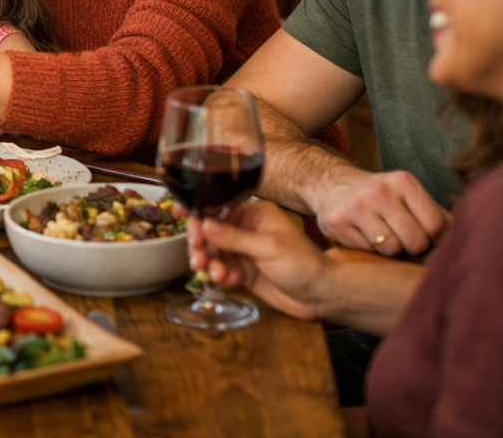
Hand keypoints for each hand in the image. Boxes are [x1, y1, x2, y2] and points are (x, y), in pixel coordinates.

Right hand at [188, 200, 334, 319]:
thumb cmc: (304, 264)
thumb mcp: (268, 248)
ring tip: (209, 270)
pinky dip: (219, 274)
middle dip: (200, 241)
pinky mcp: (244, 271)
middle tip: (196, 254)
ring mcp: (244, 250)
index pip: (219, 207)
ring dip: (208, 260)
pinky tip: (222, 279)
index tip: (180, 215)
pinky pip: (222, 268)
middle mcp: (247, 228)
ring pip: (214, 251)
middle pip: (211, 230)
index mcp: (255, 213)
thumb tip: (204, 225)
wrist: (322, 296)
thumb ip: (234, 238)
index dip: (198, 211)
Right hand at [308, 168, 448, 256]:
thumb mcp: (408, 194)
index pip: (436, 225)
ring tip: (383, 237)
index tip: (427, 237)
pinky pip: (366, 251)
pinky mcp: (337, 222)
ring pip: (391, 250)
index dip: (435, 238)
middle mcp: (379, 192)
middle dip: (413, 247)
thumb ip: (437, 214)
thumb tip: (470, 236)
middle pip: (415, 241)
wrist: (330, 184)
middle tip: (403, 239)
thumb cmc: (381, 196)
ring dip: (390, 251)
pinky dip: (368, 249)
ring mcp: (356, 207)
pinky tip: (363, 236)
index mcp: (404, 182)